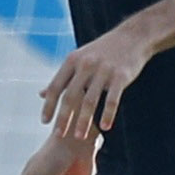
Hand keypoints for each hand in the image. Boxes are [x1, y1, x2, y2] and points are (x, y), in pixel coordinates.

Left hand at [41, 29, 155, 139]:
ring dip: (83, 120)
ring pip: (90, 100)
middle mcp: (86, 65)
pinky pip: (112, 99)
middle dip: (63, 117)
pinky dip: (108, 114)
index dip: (49, 105)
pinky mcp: (121, 76)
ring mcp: (104, 70)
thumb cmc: (103, 50)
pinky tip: (105, 128)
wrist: (133, 36)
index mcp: (73, 60)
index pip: (55, 87)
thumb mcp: (79, 59)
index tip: (44, 122)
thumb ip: (62, 78)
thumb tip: (41, 94)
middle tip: (58, 135)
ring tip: (79, 137)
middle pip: (70, 96)